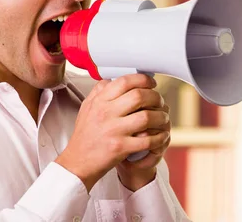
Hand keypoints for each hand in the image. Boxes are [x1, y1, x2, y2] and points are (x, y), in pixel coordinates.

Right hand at [55, 74, 169, 192]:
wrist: (77, 162)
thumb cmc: (84, 136)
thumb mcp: (86, 108)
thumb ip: (98, 92)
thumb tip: (112, 79)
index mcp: (99, 101)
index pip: (125, 81)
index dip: (143, 79)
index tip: (151, 83)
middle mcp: (106, 113)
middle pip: (139, 96)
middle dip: (155, 97)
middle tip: (160, 101)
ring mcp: (113, 130)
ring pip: (146, 117)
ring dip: (160, 117)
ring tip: (163, 118)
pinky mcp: (120, 147)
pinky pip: (147, 140)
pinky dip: (159, 137)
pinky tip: (161, 136)